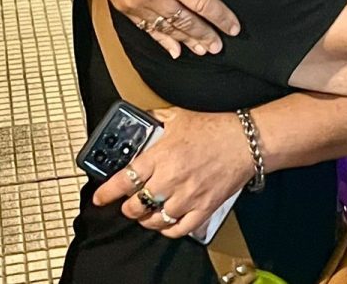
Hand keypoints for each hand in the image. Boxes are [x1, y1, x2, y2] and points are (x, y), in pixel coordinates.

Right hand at [63, 0, 238, 56]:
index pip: (201, 2)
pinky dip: (162, 41)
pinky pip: (147, 29)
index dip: (220, 17)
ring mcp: (137, 4)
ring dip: (186, 41)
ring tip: (202, 50)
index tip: (233, 28)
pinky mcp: (125, 8)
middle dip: (205, 36)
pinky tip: (174, 50)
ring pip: (167, 29)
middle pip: (186, 22)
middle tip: (219, 47)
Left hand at [95, 108, 252, 238]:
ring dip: (146, 219)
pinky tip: (166, 222)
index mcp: (161, 156)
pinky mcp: (203, 208)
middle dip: (128, 207)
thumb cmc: (215, 128)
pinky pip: (178, 229)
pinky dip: (168, 229)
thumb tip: (142, 119)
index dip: (107, 193)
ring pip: (154, 220)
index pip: (124, 180)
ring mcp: (187, 197)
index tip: (100, 197)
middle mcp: (170, 179)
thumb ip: (156, 119)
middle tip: (129, 203)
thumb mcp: (179, 117)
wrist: (246, 141)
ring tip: (147, 213)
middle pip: (135, 206)